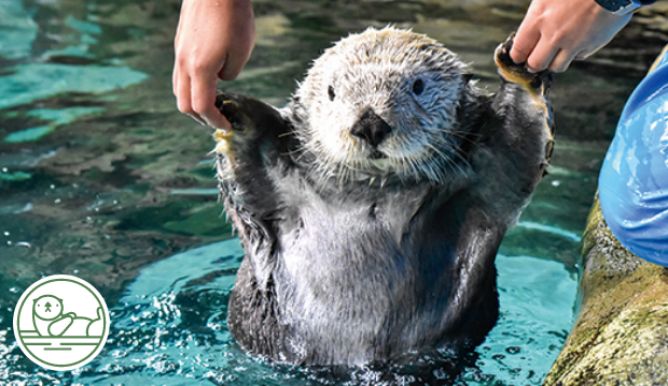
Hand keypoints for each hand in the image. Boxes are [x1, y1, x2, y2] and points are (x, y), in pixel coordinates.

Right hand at [173, 0, 254, 128]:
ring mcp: (179, 52)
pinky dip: (191, 86)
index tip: (227, 126)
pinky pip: (180, 73)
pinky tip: (206, 81)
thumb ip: (230, 73)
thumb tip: (221, 80)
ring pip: (179, 88)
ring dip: (193, 101)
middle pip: (184, 103)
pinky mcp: (180, 43)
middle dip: (201, 117)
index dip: (214, 121)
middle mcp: (184, 63)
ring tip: (212, 104)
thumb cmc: (233, 16)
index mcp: (200, 69)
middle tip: (218, 120)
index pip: (202, 107)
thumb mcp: (241, 50)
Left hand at [511, 0, 631, 72]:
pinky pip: (577, 58)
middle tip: (535, 59)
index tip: (519, 57)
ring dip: (554, 62)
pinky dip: (575, 53)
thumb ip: (537, 15)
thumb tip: (528, 34)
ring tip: (556, 51)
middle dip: (533, 64)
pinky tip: (578, 40)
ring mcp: (573, 42)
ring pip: (556, 66)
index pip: (519, 49)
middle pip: (535, 64)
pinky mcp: (590, 46)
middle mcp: (554, 34)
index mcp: (538, 17)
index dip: (517, 56)